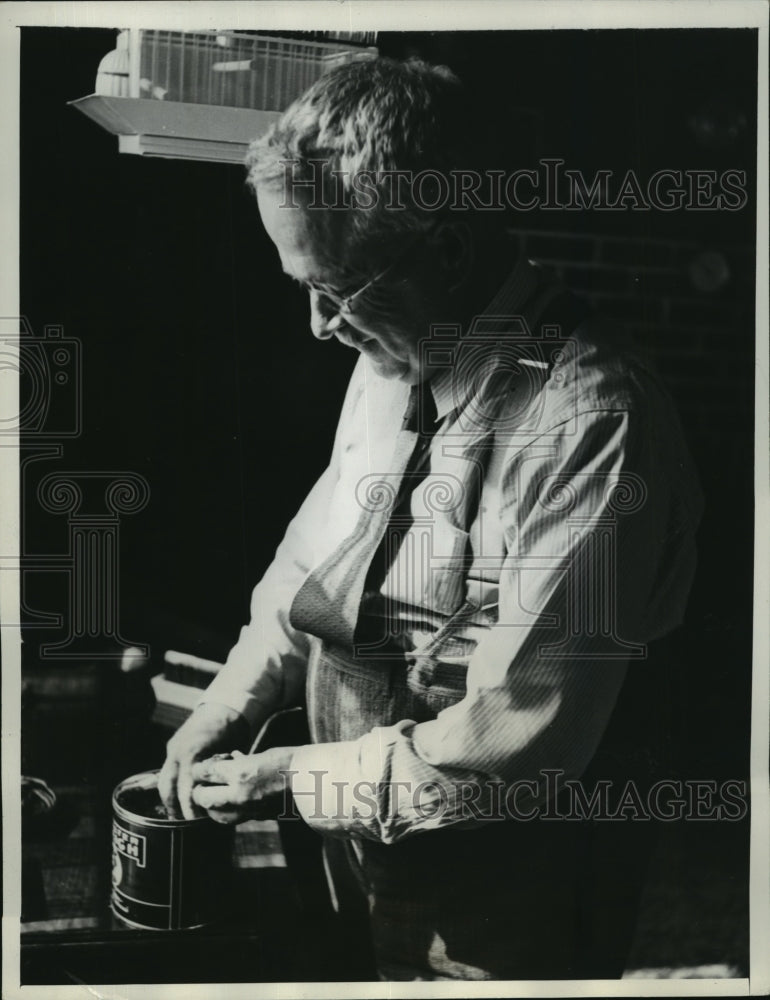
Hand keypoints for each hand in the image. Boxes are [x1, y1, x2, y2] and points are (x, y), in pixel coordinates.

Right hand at [158, 702, 249, 819]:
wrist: (224, 706)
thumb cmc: (233, 731)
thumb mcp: (231, 755)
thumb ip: (219, 776)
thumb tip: (218, 799)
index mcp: (192, 753)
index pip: (186, 788)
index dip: (190, 807)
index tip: (196, 821)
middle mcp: (178, 752)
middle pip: (169, 788)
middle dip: (175, 807)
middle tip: (184, 823)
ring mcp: (173, 749)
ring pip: (163, 781)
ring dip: (169, 799)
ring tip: (178, 815)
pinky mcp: (172, 748)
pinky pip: (167, 771)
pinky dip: (171, 786)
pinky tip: (177, 798)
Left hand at [190, 746, 297, 824]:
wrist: (316, 781)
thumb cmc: (290, 761)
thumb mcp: (261, 755)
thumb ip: (240, 762)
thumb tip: (225, 764)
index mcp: (240, 773)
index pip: (205, 772)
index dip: (201, 768)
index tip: (204, 766)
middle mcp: (239, 794)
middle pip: (203, 797)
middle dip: (200, 789)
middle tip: (206, 781)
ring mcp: (248, 810)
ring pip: (215, 814)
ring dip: (212, 805)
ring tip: (216, 794)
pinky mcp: (257, 817)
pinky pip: (233, 819)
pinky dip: (227, 812)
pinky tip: (233, 801)